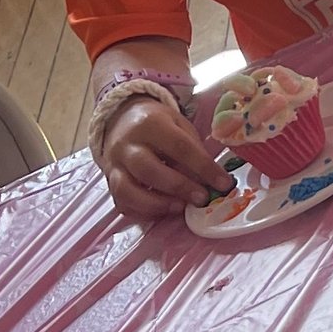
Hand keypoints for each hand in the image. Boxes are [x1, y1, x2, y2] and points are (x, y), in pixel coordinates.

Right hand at [95, 91, 231, 222]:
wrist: (122, 120)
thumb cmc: (159, 125)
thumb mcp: (179, 126)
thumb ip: (193, 150)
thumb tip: (213, 181)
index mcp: (150, 123)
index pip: (180, 147)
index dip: (204, 168)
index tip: (223, 183)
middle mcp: (127, 144)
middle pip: (150, 170)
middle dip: (179, 188)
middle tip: (202, 199)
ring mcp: (114, 164)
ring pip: (128, 190)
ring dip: (157, 204)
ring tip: (180, 208)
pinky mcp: (109, 181)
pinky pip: (121, 202)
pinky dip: (142, 211)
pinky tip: (162, 211)